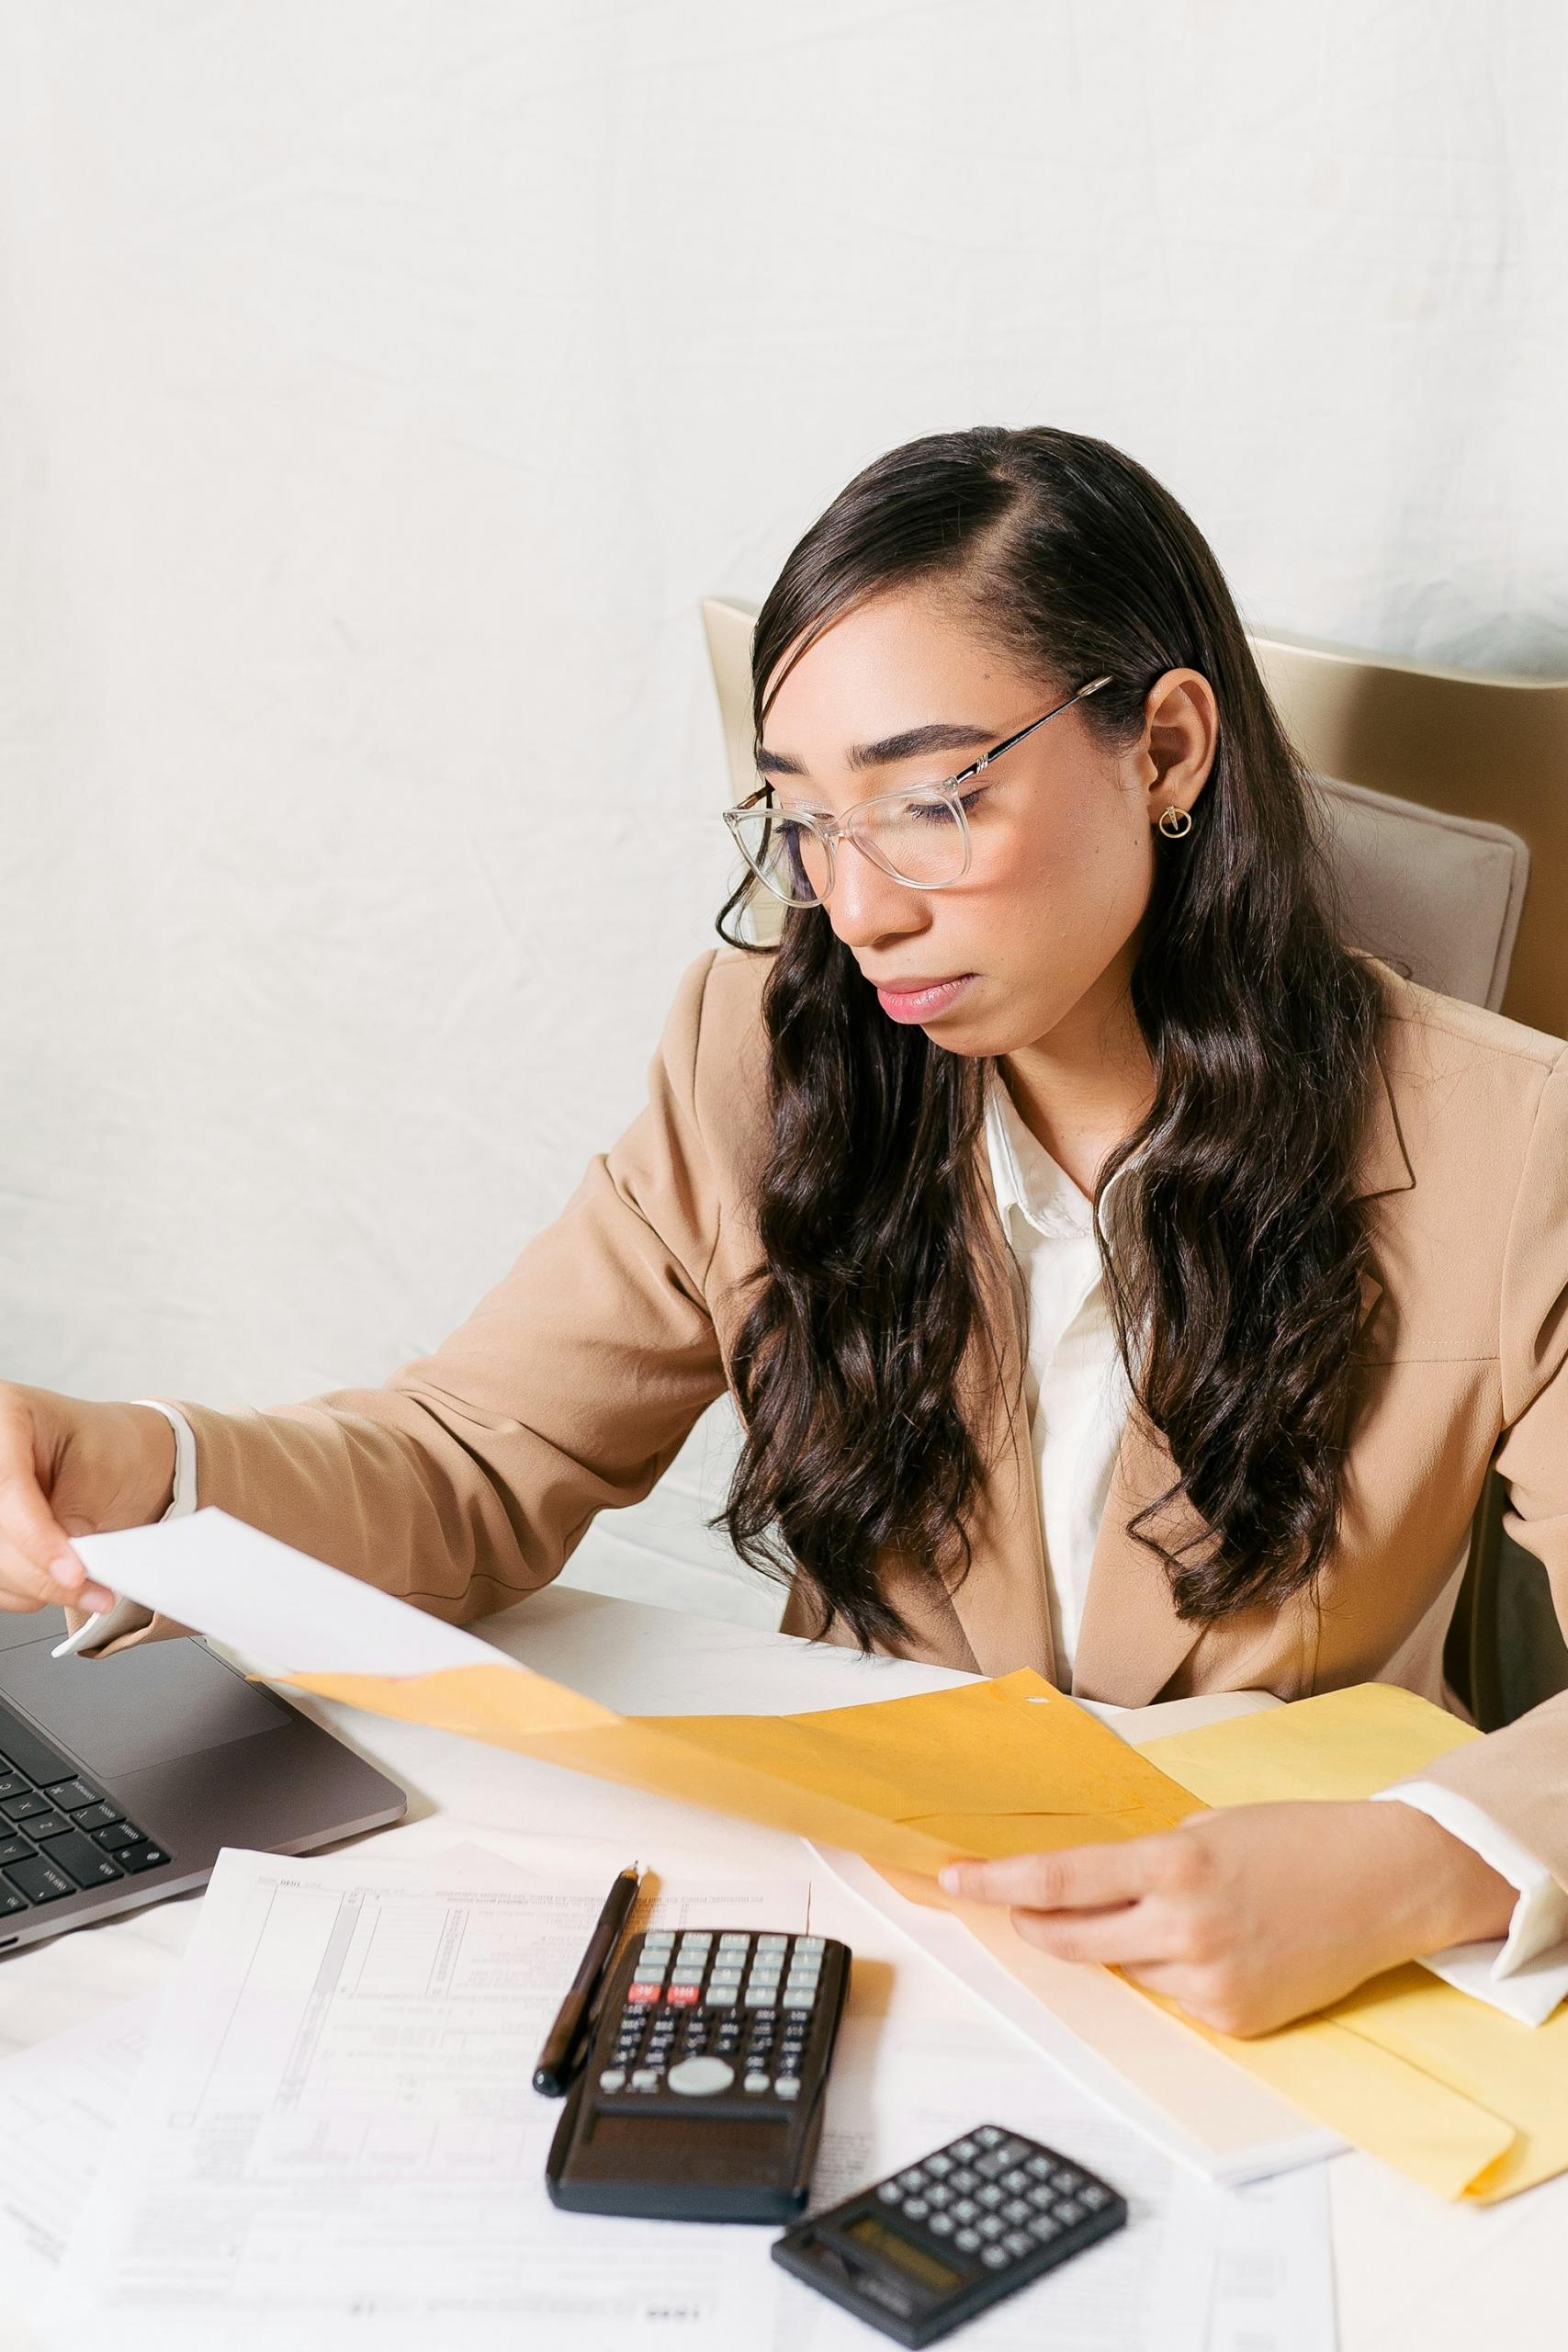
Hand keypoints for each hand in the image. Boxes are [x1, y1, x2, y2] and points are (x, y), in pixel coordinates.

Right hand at [0, 1383, 177, 1616]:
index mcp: (5, 1414)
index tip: (74, 1573)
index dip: (36, 1537)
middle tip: (93, 1591)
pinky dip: (24, 1590)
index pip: (8, 1486)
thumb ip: (73, 1517)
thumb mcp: (102, 1470)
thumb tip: (59, 1570)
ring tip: (86, 1587)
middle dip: (40, 1572)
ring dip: (35, 1587)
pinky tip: (56, 1580)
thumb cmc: (109, 1448)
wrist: (115, 1457)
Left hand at [938, 1799, 1518, 2035]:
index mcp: (1173, 1865)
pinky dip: (1172, 1971)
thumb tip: (1083, 1891)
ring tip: (1175, 1911)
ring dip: (1122, 1943)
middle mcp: (1184, 1928)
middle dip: (1034, 1922)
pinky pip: (1170, 1996)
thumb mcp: (1205, 1830)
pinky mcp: (1232, 2020)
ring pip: (1123, 1968)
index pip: (1059, 1880)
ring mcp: (1208, 1982)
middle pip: (1070, 1937)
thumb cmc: (1296, 1840)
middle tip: (1013, 1905)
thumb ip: (1144, 1865)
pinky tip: (1217, 1945)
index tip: (955, 1879)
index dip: (998, 1883)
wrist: (1383, 1883)